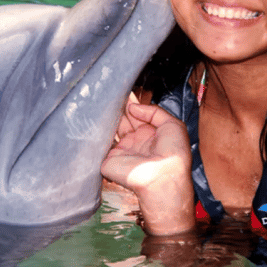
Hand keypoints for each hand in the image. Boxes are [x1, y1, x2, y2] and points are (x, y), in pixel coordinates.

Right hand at [102, 102, 194, 235]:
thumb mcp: (173, 125)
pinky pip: (99, 143)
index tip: (122, 89)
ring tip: (101, 99)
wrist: (161, 177)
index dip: (130, 102)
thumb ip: (154, 111)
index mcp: (150, 133)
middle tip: (110, 91)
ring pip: (109, 129)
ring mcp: (121, 149)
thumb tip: (132, 107)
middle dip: (117, 106)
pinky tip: (93, 115)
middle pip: (121, 119)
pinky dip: (95, 131)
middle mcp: (134, 141)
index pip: (136, 114)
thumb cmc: (173, 154)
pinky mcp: (108, 159)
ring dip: (106, 116)